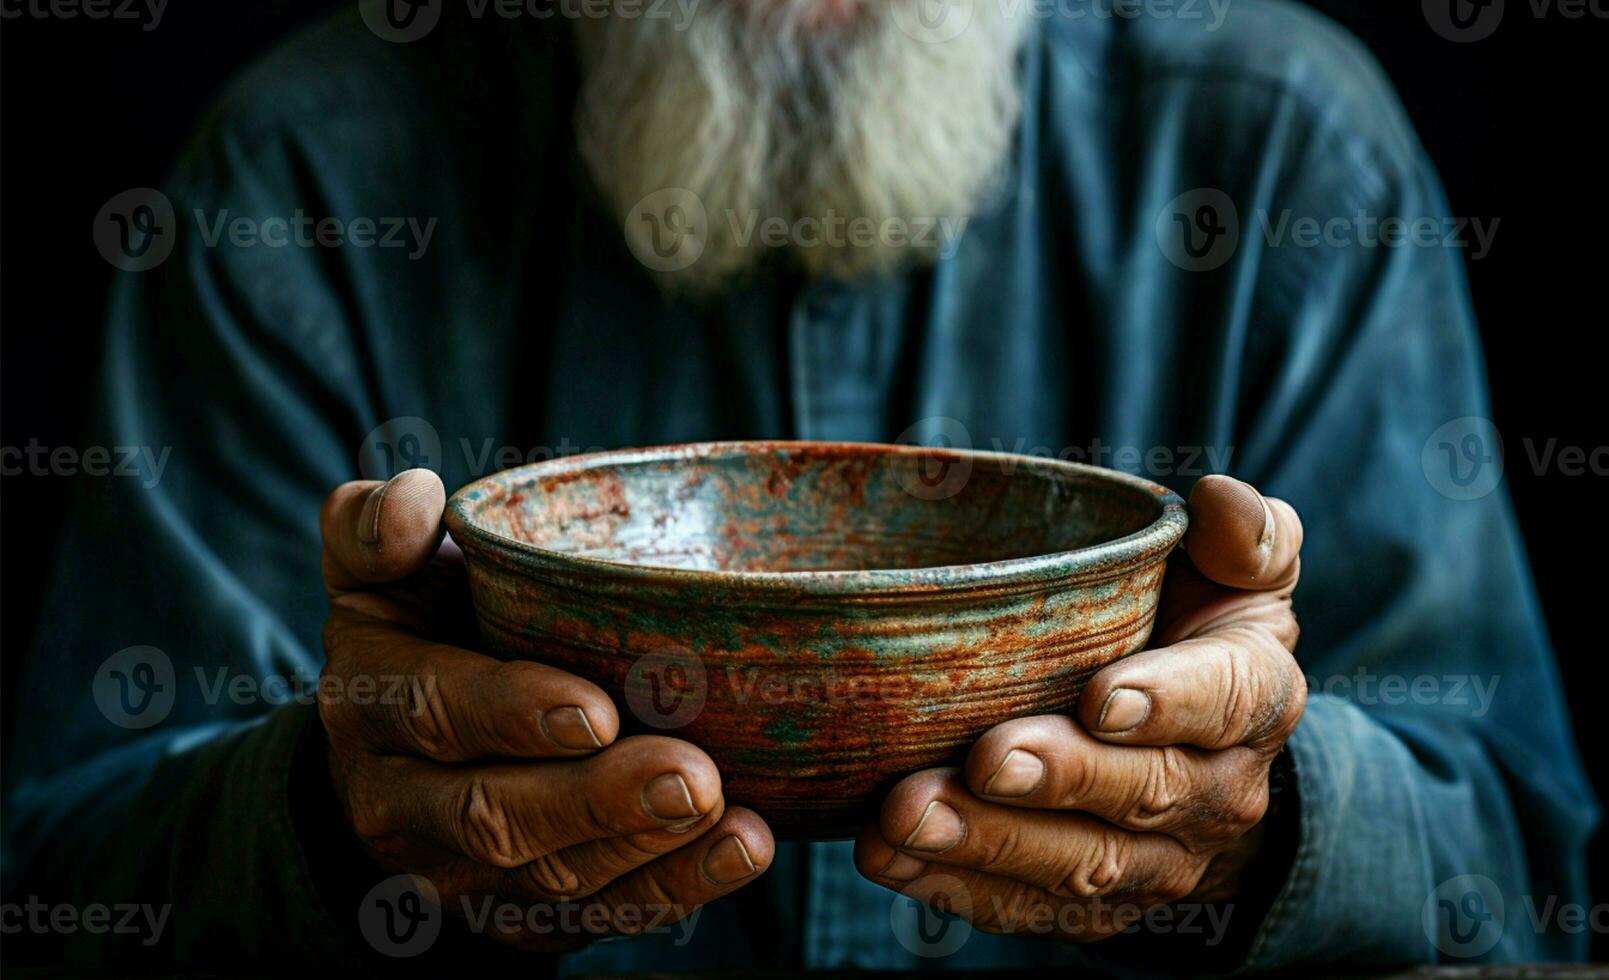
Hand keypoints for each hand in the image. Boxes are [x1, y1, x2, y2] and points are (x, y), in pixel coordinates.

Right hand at [318, 469, 772, 951]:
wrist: (394, 761)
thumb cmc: (421, 630)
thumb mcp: (382, 575)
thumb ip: (379, 527)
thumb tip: (412, 499)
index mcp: (371, 701)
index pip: (432, 711)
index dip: (510, 714)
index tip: (599, 709)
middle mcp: (402, 801)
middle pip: (493, 817)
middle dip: (596, 802)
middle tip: (693, 777)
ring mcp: (459, 873)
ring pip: (551, 881)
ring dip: (647, 855)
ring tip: (730, 817)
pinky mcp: (518, 917)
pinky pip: (593, 918)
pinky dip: (674, 892)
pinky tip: (742, 851)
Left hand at [854, 475, 1303, 941]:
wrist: (1202, 761)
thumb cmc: (1194, 632)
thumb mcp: (1235, 574)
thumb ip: (1242, 535)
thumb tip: (1220, 499)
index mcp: (1254, 697)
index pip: (1226, 701)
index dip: (1167, 703)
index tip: (1099, 696)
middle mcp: (1217, 791)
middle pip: (1142, 793)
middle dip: (1060, 779)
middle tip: (984, 756)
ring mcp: (1157, 861)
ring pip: (1079, 864)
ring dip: (989, 844)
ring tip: (907, 816)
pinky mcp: (1095, 905)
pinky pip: (1029, 910)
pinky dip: (955, 890)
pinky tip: (889, 857)